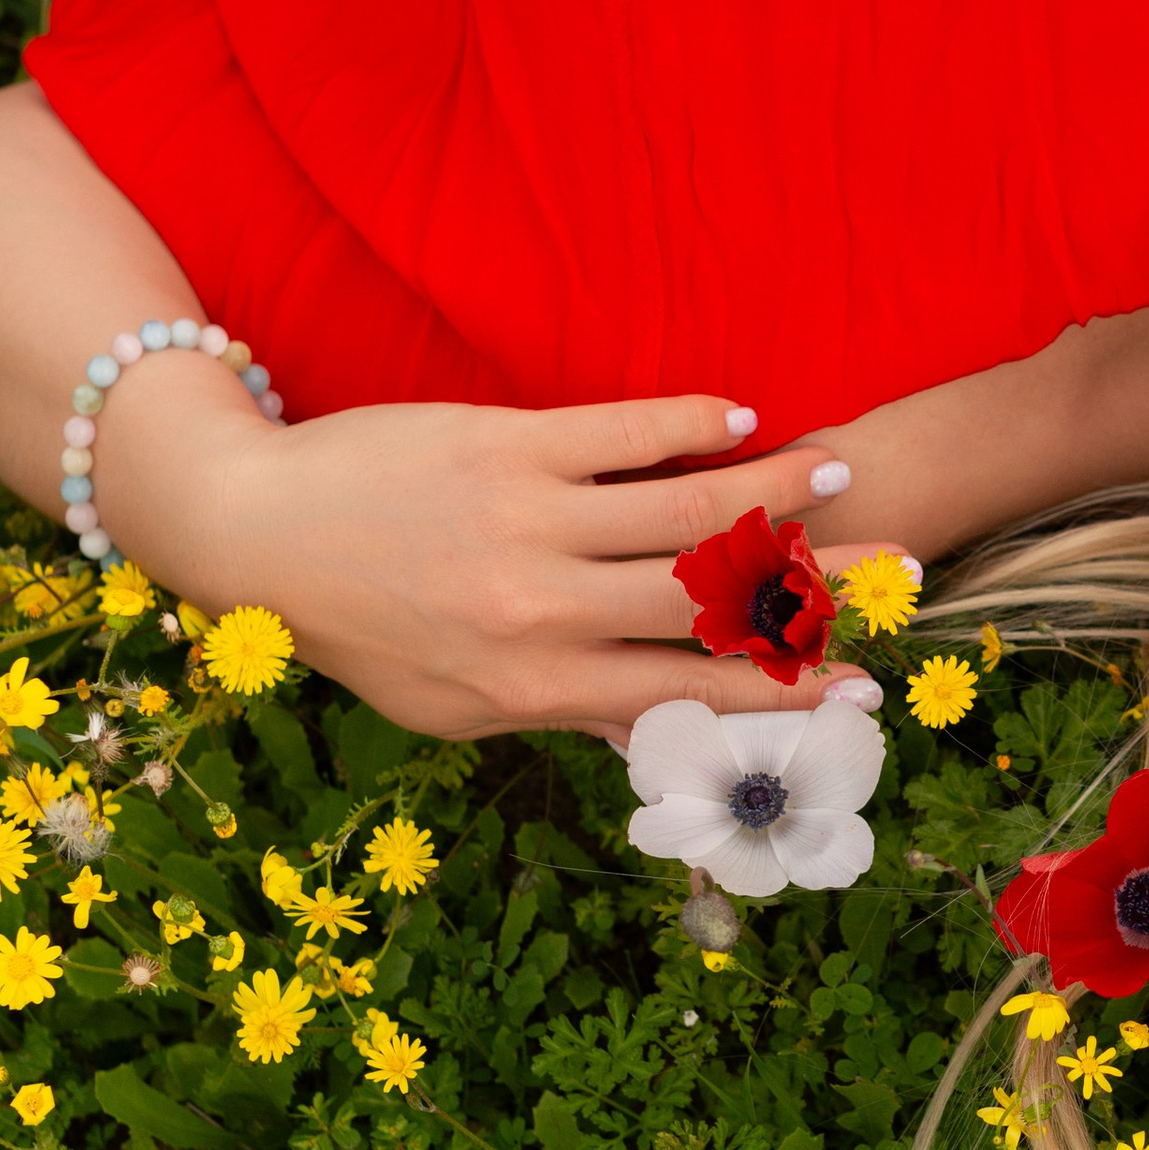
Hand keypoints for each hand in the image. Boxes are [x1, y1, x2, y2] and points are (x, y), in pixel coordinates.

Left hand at [97, 380, 913, 741]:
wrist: (255, 532)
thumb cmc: (357, 630)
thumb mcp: (454, 708)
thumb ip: (559, 710)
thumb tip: (655, 730)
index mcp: (536, 687)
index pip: (689, 690)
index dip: (785, 689)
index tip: (859, 687)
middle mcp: (546, 611)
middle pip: (711, 601)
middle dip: (813, 586)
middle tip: (893, 569)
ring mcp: (530, 523)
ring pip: (687, 509)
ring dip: (776, 492)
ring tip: (839, 473)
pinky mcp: (510, 447)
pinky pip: (626, 432)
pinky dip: (694, 423)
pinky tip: (742, 418)